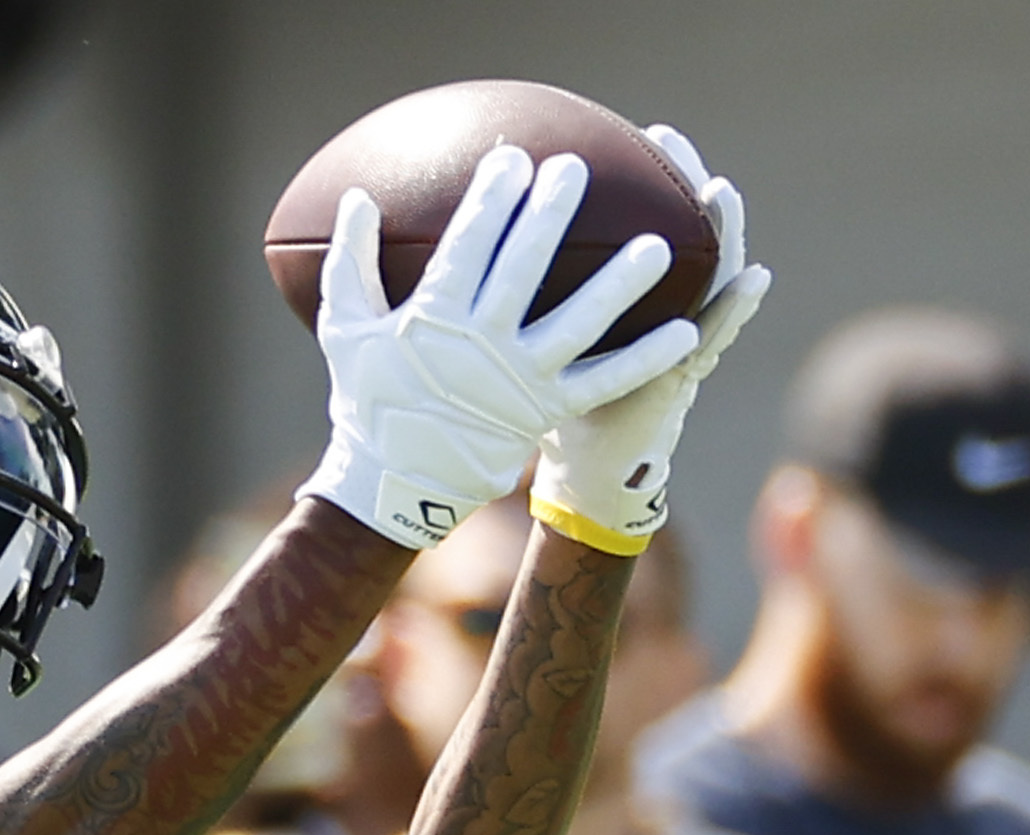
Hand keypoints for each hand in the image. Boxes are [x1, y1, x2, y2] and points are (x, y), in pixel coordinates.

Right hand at [299, 145, 698, 549]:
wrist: (397, 481)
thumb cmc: (369, 398)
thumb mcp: (345, 328)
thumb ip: (350, 261)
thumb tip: (355, 199)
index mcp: (433, 319)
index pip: (468, 245)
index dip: (491, 199)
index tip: (513, 157)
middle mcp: (482, 345)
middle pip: (525, 267)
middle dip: (551, 213)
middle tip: (576, 168)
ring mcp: (521, 379)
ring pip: (579, 323)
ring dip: (619, 285)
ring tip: (657, 245)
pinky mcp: (549, 410)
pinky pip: (604, 381)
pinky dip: (645, 360)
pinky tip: (685, 332)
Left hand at [529, 127, 771, 555]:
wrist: (574, 478)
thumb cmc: (530, 409)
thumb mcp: (507, 346)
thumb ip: (489, 300)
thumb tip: (428, 253)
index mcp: (601, 302)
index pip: (617, 227)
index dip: (619, 183)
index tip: (603, 134)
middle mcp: (643, 312)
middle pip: (664, 232)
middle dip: (668, 182)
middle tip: (663, 136)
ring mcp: (668, 342)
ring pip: (703, 274)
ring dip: (716, 234)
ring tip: (719, 192)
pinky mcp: (676, 379)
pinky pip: (713, 338)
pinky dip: (736, 308)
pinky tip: (755, 277)